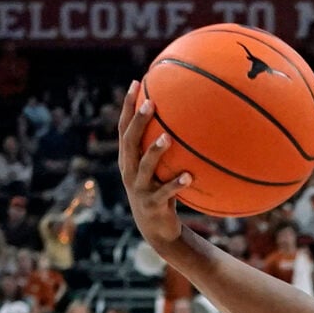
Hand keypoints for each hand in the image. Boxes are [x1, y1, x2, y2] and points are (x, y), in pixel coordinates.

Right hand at [116, 83, 191, 253]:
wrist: (157, 230)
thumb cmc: (161, 192)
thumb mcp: (159, 169)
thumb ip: (165, 147)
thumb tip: (187, 120)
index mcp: (128, 159)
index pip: (124, 128)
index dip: (127, 106)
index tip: (136, 83)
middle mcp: (129, 170)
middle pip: (130, 142)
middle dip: (137, 121)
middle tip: (149, 103)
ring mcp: (139, 188)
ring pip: (144, 167)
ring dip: (155, 152)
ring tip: (167, 138)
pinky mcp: (152, 205)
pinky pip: (166, 192)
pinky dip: (176, 184)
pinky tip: (189, 176)